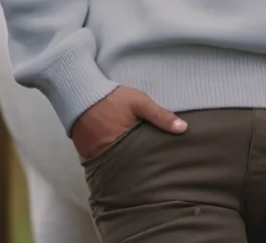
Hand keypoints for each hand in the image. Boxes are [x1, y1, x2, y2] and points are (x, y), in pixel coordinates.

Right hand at [70, 85, 186, 161]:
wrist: (82, 95)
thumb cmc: (114, 99)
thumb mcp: (140, 103)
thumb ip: (160, 116)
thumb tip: (183, 129)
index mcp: (123, 144)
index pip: (144, 162)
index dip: (154, 164)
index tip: (166, 166)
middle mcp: (109, 156)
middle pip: (131, 168)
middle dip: (142, 169)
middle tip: (158, 170)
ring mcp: (97, 158)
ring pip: (118, 169)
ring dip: (129, 167)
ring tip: (144, 169)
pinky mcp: (89, 157)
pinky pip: (106, 165)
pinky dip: (115, 164)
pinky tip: (127, 163)